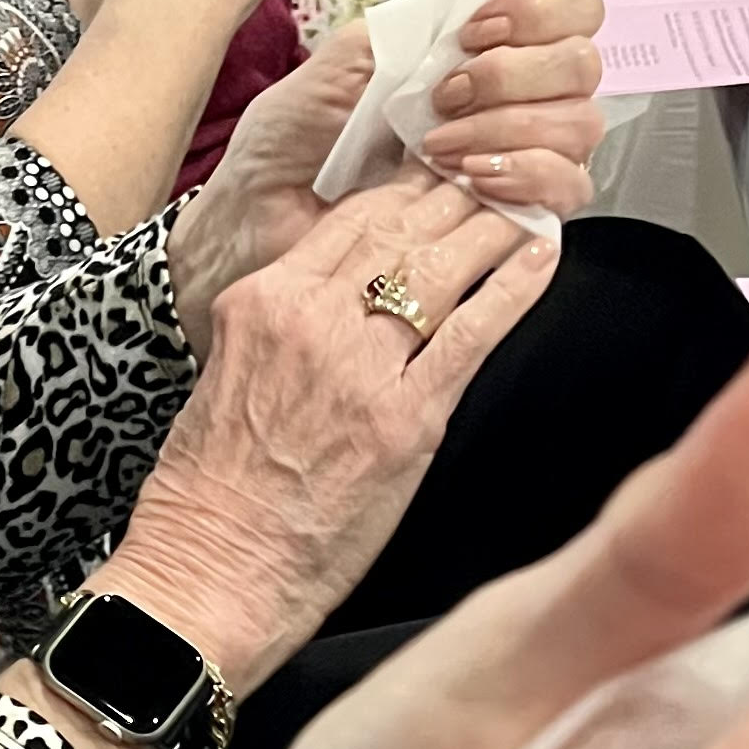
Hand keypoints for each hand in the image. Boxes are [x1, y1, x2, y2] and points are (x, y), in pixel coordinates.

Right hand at [104, 171, 558, 692]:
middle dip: (458, 193)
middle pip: (400, 228)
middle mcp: (310, 320)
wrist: (209, 574)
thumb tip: (347, 306)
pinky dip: (514, 289)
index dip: (407, 186)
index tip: (440, 173)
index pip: (350, 218)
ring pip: (441, 266)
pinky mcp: (406, 420)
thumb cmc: (211, 498)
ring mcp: (361, 367)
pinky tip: (540, 260)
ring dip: (494, 226)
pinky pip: (473, 334)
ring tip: (529, 205)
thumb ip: (286, 332)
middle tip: (498, 175)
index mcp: (261, 304)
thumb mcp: (229, 380)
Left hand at [171, 0, 606, 341]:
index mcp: (473, 52)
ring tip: (440, 149)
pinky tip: (471, 180)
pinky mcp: (516, 219)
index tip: (476, 32)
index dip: (540, 8)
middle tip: (446, 98)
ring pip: (579, 124)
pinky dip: (526, 175)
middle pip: (582, 62)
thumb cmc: (286, 149)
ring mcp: (520, 159)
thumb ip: (406, 28)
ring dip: (512, 127)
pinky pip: (569, 188)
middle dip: (515, 74)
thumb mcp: (333, 65)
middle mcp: (510, 101)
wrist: (259, 224)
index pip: (566, 5)